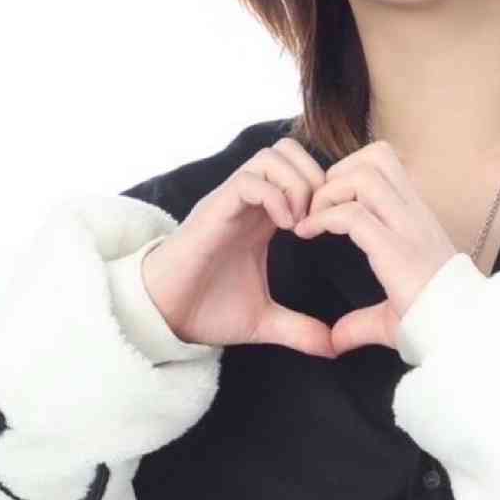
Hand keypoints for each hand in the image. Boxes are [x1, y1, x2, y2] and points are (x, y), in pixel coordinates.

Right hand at [139, 134, 339, 355]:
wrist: (165, 317)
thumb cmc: (206, 310)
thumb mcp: (264, 321)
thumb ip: (299, 329)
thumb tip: (334, 348)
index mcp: (263, 218)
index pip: (301, 173)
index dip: (324, 191)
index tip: (333, 228)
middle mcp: (248, 203)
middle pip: (290, 151)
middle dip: (316, 178)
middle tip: (320, 219)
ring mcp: (230, 202)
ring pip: (272, 156)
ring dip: (297, 184)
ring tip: (301, 224)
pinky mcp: (215, 209)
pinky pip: (250, 180)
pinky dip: (275, 196)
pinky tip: (285, 227)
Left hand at [291, 140, 461, 354]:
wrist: (462, 334)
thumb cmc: (433, 324)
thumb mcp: (391, 316)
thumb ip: (360, 322)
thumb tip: (335, 340)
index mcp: (416, 220)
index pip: (386, 164)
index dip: (349, 172)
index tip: (327, 205)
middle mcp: (415, 216)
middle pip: (376, 156)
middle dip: (338, 172)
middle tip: (318, 207)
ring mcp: (408, 229)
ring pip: (363, 175)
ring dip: (328, 191)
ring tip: (312, 219)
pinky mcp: (396, 250)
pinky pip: (352, 214)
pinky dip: (322, 218)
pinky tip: (307, 234)